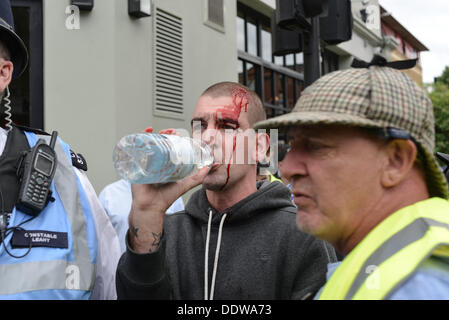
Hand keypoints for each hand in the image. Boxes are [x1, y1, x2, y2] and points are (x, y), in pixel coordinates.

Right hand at [128, 127, 210, 252]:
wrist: (151, 207)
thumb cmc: (165, 198)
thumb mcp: (184, 185)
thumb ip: (197, 178)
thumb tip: (208, 167)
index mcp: (164, 164)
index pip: (168, 147)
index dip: (172, 138)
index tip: (177, 133)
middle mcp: (154, 162)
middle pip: (158, 143)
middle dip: (163, 134)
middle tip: (170, 131)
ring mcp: (144, 162)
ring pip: (147, 144)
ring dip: (152, 134)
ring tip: (158, 130)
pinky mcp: (135, 165)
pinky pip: (135, 149)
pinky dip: (138, 138)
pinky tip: (144, 132)